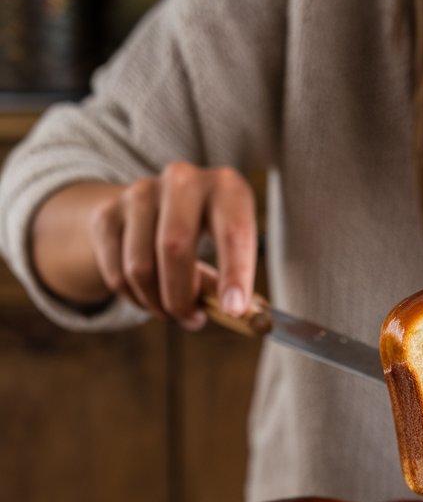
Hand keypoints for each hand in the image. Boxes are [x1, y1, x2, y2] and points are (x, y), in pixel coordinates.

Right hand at [33, 163, 256, 327]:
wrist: (157, 209)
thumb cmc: (211, 237)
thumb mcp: (231, 250)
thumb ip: (231, 282)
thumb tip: (232, 314)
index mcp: (226, 188)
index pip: (234, 231)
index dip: (235, 274)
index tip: (233, 310)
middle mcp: (182, 180)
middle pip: (175, 246)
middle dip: (183, 296)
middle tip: (194, 320)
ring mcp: (140, 193)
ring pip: (140, 267)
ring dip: (158, 304)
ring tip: (173, 312)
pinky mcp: (108, 213)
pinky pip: (117, 274)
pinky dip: (135, 299)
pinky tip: (151, 299)